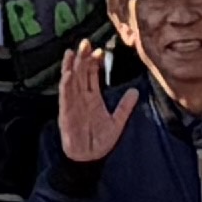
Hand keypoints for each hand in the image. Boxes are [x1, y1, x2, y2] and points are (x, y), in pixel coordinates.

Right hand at [56, 43, 137, 166]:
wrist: (89, 159)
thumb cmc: (100, 141)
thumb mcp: (117, 122)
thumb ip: (125, 107)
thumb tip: (135, 92)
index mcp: (93, 98)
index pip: (92, 75)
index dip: (94, 62)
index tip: (99, 49)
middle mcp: (82, 98)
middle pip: (80, 74)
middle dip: (82, 58)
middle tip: (85, 42)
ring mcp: (73, 105)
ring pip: (70, 82)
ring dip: (70, 67)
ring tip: (72, 52)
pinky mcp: (67, 114)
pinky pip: (65, 98)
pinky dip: (66, 86)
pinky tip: (68, 74)